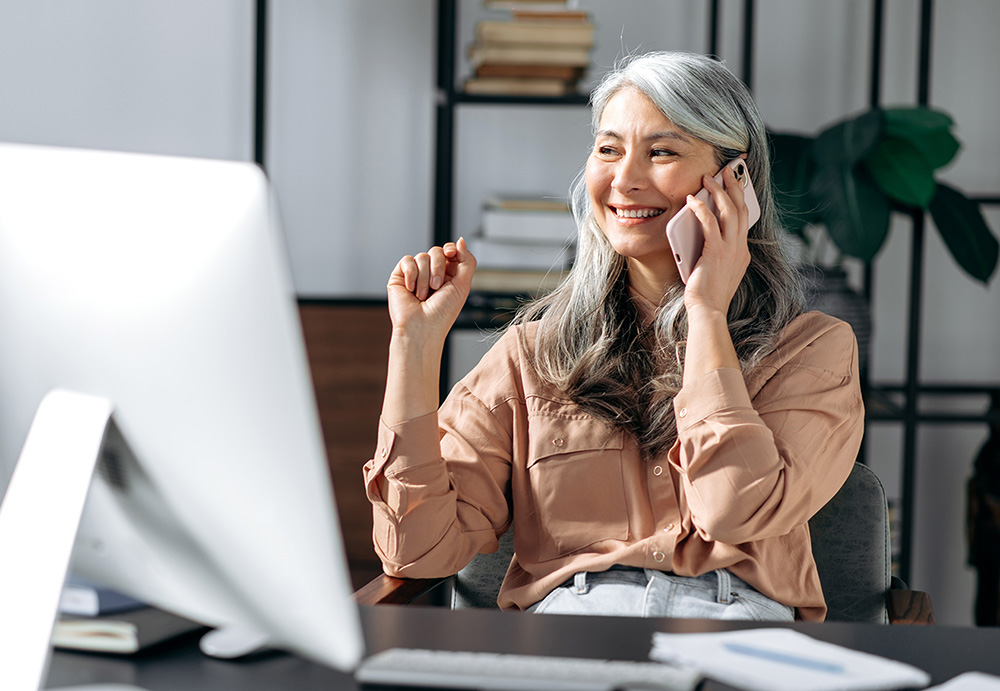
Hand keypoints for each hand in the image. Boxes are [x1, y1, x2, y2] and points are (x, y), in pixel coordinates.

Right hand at [386, 238, 476, 345]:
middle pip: (436, 251)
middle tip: (437, 287)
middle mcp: (431, 274)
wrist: (422, 328)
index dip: (451, 249)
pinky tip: (411, 289)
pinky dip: (411, 275)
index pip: (449, 252)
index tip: (451, 254)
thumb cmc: (442, 313)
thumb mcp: (463, 285)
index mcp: (448, 275)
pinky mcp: (399, 276)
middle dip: (438, 267)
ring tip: (423, 295)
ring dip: (425, 278)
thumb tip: (461, 240)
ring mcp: (415, 275)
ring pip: (422, 256)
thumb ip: (467, 260)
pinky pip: (407, 261)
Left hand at [682, 161, 751, 316]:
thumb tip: (704, 234)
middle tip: (727, 170)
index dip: (741, 198)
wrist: (708, 311)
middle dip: (734, 186)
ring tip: (708, 178)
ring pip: (729, 211)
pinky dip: (701, 208)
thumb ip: (716, 251)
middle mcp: (740, 248)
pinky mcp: (716, 252)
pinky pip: (710, 223)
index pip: (744, 219)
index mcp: (742, 252)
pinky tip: (691, 200)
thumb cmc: (707, 294)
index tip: (737, 183)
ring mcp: (731, 249)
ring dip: (719, 191)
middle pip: (741, 208)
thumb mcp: (717, 269)